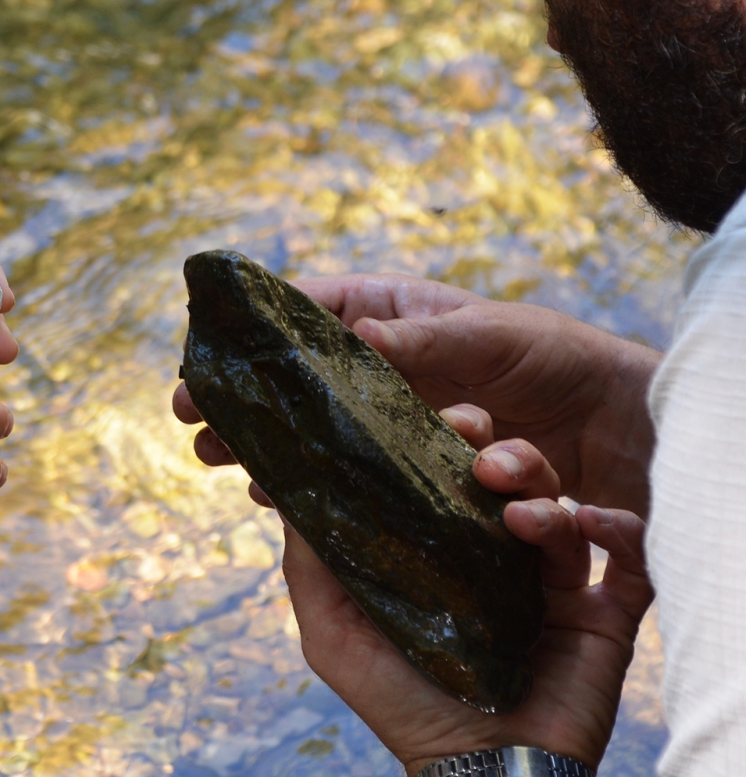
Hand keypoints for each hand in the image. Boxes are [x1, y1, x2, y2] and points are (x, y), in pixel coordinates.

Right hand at [174, 274, 659, 516]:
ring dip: (264, 445)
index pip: (309, 312)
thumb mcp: (492, 337)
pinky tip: (276, 497)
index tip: (209, 355)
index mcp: (394, 314)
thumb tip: (357, 339)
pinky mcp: (405, 465)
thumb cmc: (558, 360)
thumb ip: (425, 340)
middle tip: (194, 424)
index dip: (254, 334)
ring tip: (223, 464)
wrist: (616, 427)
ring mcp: (390, 417)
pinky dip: (309, 483)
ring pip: (309, 428)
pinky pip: (344, 472)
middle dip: (243, 399)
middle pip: (293, 379)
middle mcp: (383, 366)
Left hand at [268, 404, 651, 773]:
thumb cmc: (399, 705)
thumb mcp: (334, 634)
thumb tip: (289, 487)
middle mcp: (495, 561)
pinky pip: (629, 556)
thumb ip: (311, 563)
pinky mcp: (601, 615)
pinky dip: (618, 529)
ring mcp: (549, 586)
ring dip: (543, 495)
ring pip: (561, 510)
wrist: (480, 772)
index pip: (445, 480)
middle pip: (509, 481)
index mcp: (440, 556)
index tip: (434, 415)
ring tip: (518, 513)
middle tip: (479, 443)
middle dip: (500, 451)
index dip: (441, 441)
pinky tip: (591, 523)